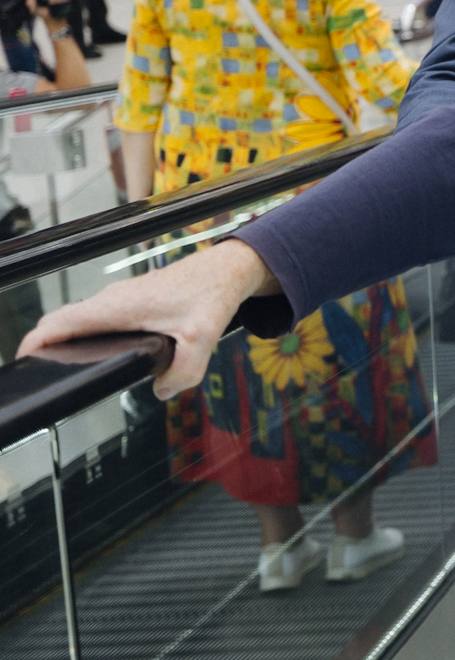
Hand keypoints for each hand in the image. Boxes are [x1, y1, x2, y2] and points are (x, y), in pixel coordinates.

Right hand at [17, 239, 281, 399]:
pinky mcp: (130, 300)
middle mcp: (112, 299)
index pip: (60, 322)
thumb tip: (162, 391)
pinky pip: (95, 317)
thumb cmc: (211, 293)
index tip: (24, 360)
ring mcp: (119, 298)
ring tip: (59, 367)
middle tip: (38, 374)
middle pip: (61, 321)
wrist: (225, 269)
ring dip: (64, 339)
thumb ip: (183, 372)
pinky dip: (83, 333)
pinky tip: (92, 353)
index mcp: (117, 306)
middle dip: (43, 346)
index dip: (35, 342)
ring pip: (78, 319)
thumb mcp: (203, 338)